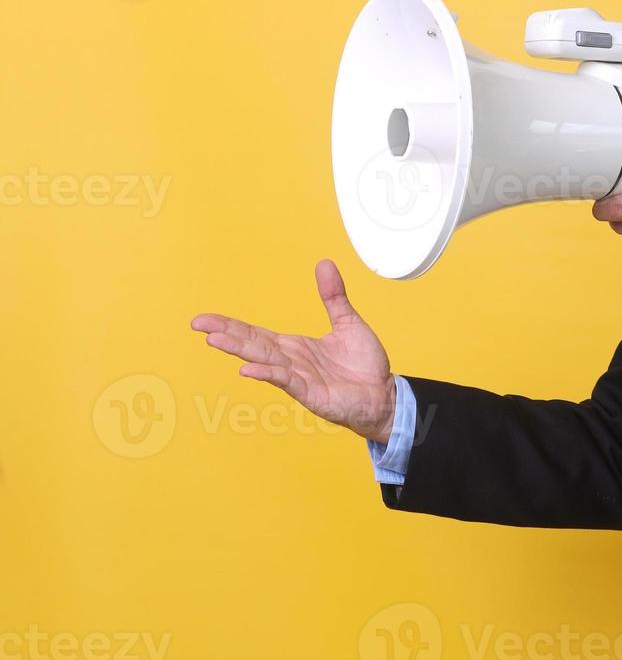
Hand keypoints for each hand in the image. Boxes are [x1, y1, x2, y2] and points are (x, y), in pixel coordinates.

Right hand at [190, 259, 395, 442]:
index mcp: (294, 346)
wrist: (384, 394)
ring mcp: (298, 378)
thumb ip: (333, 296)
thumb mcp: (348, 322)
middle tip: (198, 324)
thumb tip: (324, 264)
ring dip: (240, 350)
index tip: (205, 318)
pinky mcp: (310, 394)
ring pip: (264, 360)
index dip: (231, 325)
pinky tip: (248, 370)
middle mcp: (290, 361)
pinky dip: (267, 374)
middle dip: (225, 333)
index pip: (255, 333)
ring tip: (215, 340)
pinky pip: (286, 381)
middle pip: (252, 344)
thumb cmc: (363, 364)